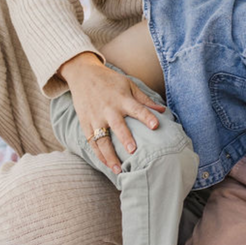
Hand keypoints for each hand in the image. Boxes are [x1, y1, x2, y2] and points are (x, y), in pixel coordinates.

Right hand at [59, 53, 164, 173]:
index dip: (147, 116)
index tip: (156, 125)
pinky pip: (92, 142)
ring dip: (109, 155)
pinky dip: (99, 155)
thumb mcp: (129, 85)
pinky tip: (107, 165)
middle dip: (125, 138)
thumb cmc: (110, 81)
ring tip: (118, 170)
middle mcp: (108, 109)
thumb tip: (163, 111)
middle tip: (133, 151)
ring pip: (102, 139)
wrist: (82, 75)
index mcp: (122, 98)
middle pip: (117, 125)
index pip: (137, 108)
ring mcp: (95, 117)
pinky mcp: (85, 124)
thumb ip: (145, 100)